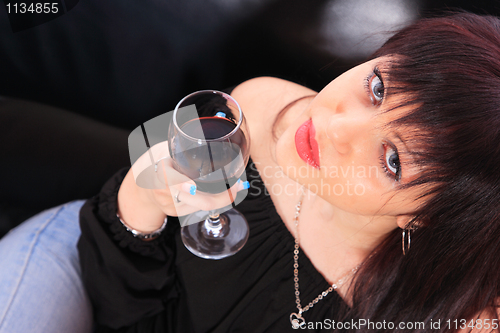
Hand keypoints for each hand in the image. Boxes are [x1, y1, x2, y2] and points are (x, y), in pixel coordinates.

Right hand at [118, 141, 247, 232]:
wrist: (142, 182)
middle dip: (222, 197)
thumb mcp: (168, 149)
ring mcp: (170, 204)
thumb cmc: (160, 159)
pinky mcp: (175, 213)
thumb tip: (214, 126)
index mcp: (160, 171)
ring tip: (236, 188)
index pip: (167, 178)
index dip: (180, 183)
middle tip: (238, 187)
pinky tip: (223, 195)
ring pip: (201, 207)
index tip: (194, 186)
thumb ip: (184, 144)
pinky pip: (198, 209)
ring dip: (223, 200)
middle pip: (195, 201)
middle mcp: (164, 191)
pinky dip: (213, 203)